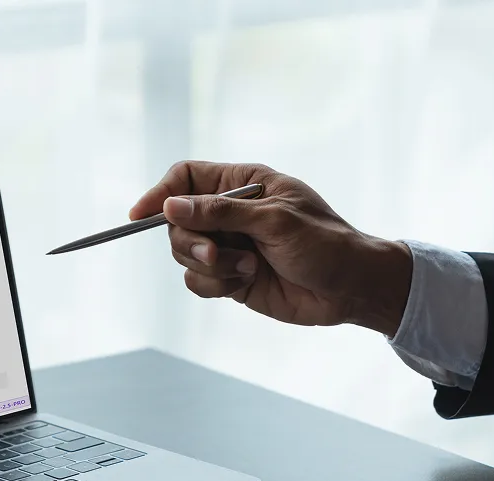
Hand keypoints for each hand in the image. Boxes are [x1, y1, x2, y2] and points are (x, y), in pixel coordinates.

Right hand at [129, 161, 413, 334]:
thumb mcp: (274, 221)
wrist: (351, 290)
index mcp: (244, 183)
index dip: (161, 193)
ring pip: (184, 254)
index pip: (186, 177)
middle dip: (190, 242)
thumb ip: (220, 213)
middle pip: (177, 221)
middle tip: (216, 254)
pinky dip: (215, 286)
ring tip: (247, 269)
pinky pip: (198, 281)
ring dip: (209, 266)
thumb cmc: (325, 244)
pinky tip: (246, 283)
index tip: (142, 215)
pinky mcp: (231, 277)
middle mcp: (230, 212)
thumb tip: (171, 206)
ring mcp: (229, 246)